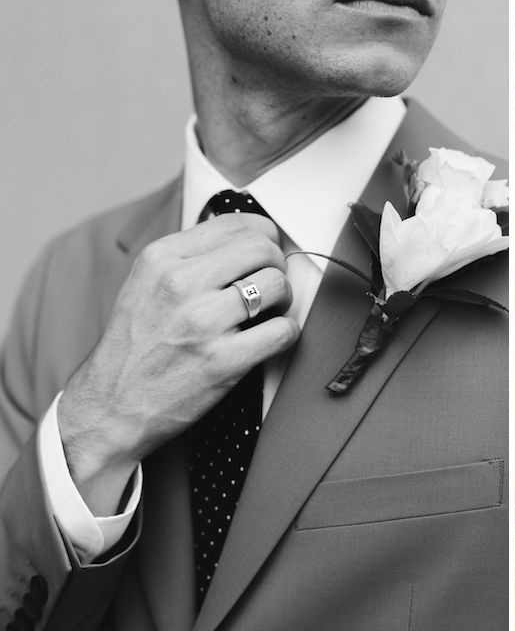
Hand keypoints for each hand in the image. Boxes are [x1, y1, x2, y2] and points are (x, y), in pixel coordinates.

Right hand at [58, 214, 299, 514]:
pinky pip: (284, 330)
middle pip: (264, 249)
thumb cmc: (134, 346)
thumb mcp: (146, 283)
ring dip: (283, 299)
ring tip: (269, 312)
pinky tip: (271, 338)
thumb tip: (244, 236)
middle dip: (278, 265)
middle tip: (270, 285)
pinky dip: (287, 333)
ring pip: (278, 284)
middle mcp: (181, 283)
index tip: (265, 254)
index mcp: (163, 257)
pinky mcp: (223, 360)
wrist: (110, 406)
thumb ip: (190, 256)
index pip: (239, 224)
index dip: (264, 238)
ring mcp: (202, 322)